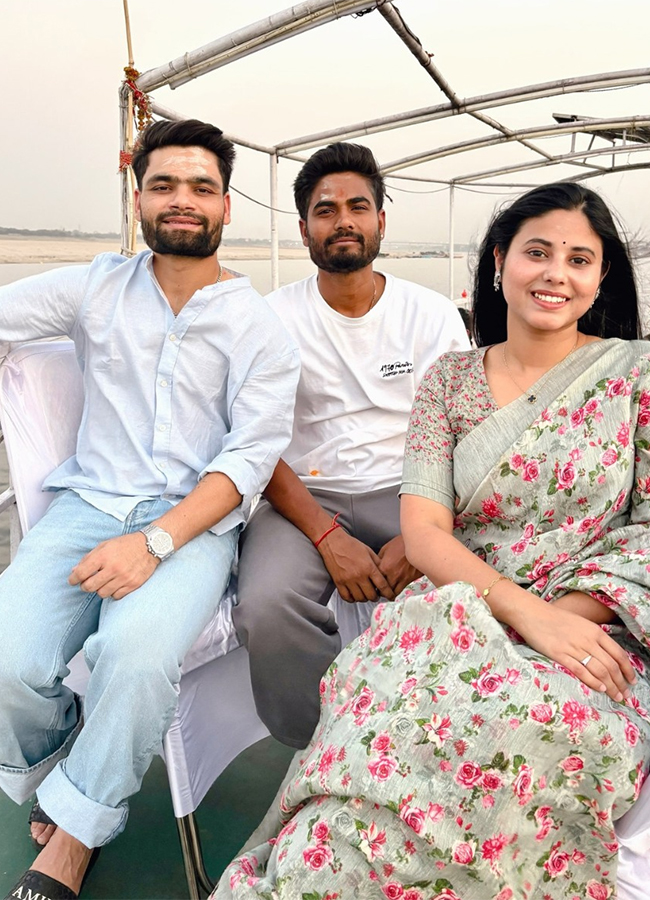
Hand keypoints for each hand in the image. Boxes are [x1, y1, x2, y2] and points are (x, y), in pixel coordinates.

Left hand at [69, 532, 158, 599]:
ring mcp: (124, 578)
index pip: (81, 573)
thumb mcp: (105, 545)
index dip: (73, 579)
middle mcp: (113, 568)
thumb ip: (89, 558)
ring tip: (103, 582)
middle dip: (85, 586)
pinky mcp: (133, 584)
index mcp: (104, 556)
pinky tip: (114, 584)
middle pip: (89, 586)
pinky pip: (116, 596)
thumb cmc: (125, 544)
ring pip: (102, 593)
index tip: (72, 581)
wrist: (150, 546)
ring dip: (99, 589)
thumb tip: (74, 571)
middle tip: (86, 583)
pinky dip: (113, 592)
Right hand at [317, 528, 392, 602]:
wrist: (333, 542)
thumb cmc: (351, 545)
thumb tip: (385, 574)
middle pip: (371, 595)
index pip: (382, 585)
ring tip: (365, 594)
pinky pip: (346, 597)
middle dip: (376, 597)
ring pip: (360, 598)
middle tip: (376, 595)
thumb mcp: (369, 551)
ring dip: (364, 598)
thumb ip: (377, 563)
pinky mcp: (338, 582)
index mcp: (368, 567)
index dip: (388, 593)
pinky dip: (352, 599)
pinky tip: (354, 595)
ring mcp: (348, 580)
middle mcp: (359, 575)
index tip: (390, 596)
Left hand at [377, 535, 420, 596]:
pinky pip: (402, 590)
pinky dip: (398, 591)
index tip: (371, 584)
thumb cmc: (401, 543)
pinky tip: (396, 589)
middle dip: (380, 591)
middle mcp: (393, 575)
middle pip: (383, 590)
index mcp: (384, 567)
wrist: (417, 543)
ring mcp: (403, 578)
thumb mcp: (386, 548)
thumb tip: (375, 567)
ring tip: (387, 592)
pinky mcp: (411, 580)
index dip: (372, 584)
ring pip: (393, 593)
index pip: (374, 581)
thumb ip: (379, 560)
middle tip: (378, 591)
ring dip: (389, 593)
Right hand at [513, 597, 636, 702]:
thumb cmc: (555, 618)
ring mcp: (574, 648)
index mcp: (595, 631)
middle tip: (625, 695)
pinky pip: (581, 671)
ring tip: (615, 696)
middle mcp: (588, 640)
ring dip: (610, 686)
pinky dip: (593, 681)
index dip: (628, 670)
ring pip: (599, 670)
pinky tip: (600, 688)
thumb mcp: (581, 624)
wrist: (533, 614)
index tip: (631, 681)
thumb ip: (594, 638)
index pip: (619, 654)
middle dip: (621, 683)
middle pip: (611, 666)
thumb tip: (607, 656)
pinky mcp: (560, 655)